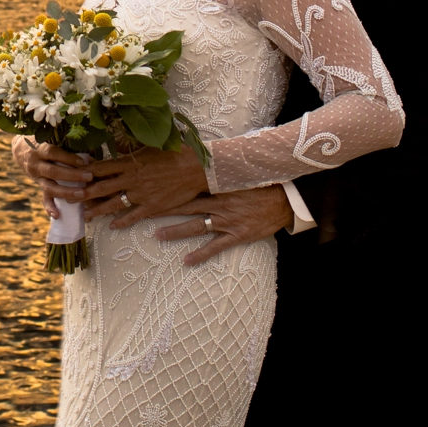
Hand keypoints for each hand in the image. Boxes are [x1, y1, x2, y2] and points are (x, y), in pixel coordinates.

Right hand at [11, 136, 93, 218]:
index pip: (53, 153)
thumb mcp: (50, 139)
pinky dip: (50, 208)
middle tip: (89, 177)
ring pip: (49, 187)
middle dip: (72, 175)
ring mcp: (37, 177)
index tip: (84, 161)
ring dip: (66, 192)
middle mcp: (36, 164)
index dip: (68, 158)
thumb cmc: (43, 142)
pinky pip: (44, 199)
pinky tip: (57, 215)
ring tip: (81, 194)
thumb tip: (90, 151)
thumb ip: (68, 145)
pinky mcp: (39, 187)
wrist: (21, 150)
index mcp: (39, 149)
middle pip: (53, 171)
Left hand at [81, 146, 209, 227]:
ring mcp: (141, 194)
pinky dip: (121, 222)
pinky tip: (112, 225)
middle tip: (68, 198)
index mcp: (130, 162)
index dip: (84, 172)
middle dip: (83, 193)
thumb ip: (131, 147)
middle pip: (101, 187)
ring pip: (113, 204)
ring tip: (84, 216)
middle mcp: (132, 179)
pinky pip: (133, 216)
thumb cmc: (175, 152)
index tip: (72, 175)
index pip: (100, 168)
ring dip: (97, 210)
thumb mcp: (150, 145)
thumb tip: (116, 142)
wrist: (197, 168)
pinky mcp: (152, 207)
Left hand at [152, 186, 293, 266]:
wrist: (283, 201)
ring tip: (158, 235)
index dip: (170, 190)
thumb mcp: (239, 177)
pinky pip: (215, 247)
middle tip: (144, 212)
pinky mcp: (237, 235)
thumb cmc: (260, 187)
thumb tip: (202, 166)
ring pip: (196, 227)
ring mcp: (227, 221)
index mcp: (218, 189)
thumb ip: (220, 176)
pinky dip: (201, 254)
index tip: (152, 189)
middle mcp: (219, 204)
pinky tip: (187, 261)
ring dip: (176, 231)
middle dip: (165, 210)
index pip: (189, 189)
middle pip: (186, 207)